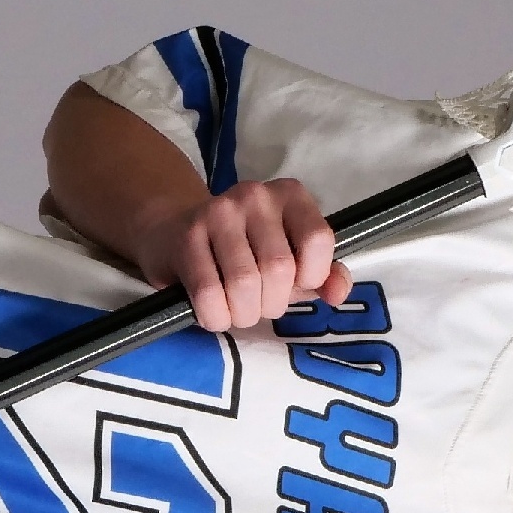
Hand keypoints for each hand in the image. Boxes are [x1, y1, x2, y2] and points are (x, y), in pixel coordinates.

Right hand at [145, 177, 354, 332]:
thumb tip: (337, 292)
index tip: (295, 284)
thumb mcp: (291, 259)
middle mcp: (256, 195)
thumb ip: (323, 275)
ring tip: (237, 309)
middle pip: (279, 269)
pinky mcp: (187, 236)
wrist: (175, 233)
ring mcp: (218, 211)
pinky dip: (215, 317)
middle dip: (271, 304)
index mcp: (291, 196)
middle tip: (259, 304)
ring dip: (243, 314)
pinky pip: (209, 293)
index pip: (317, 240)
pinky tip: (214, 312)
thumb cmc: (245, 251)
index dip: (311, 276)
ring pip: (244, 284)